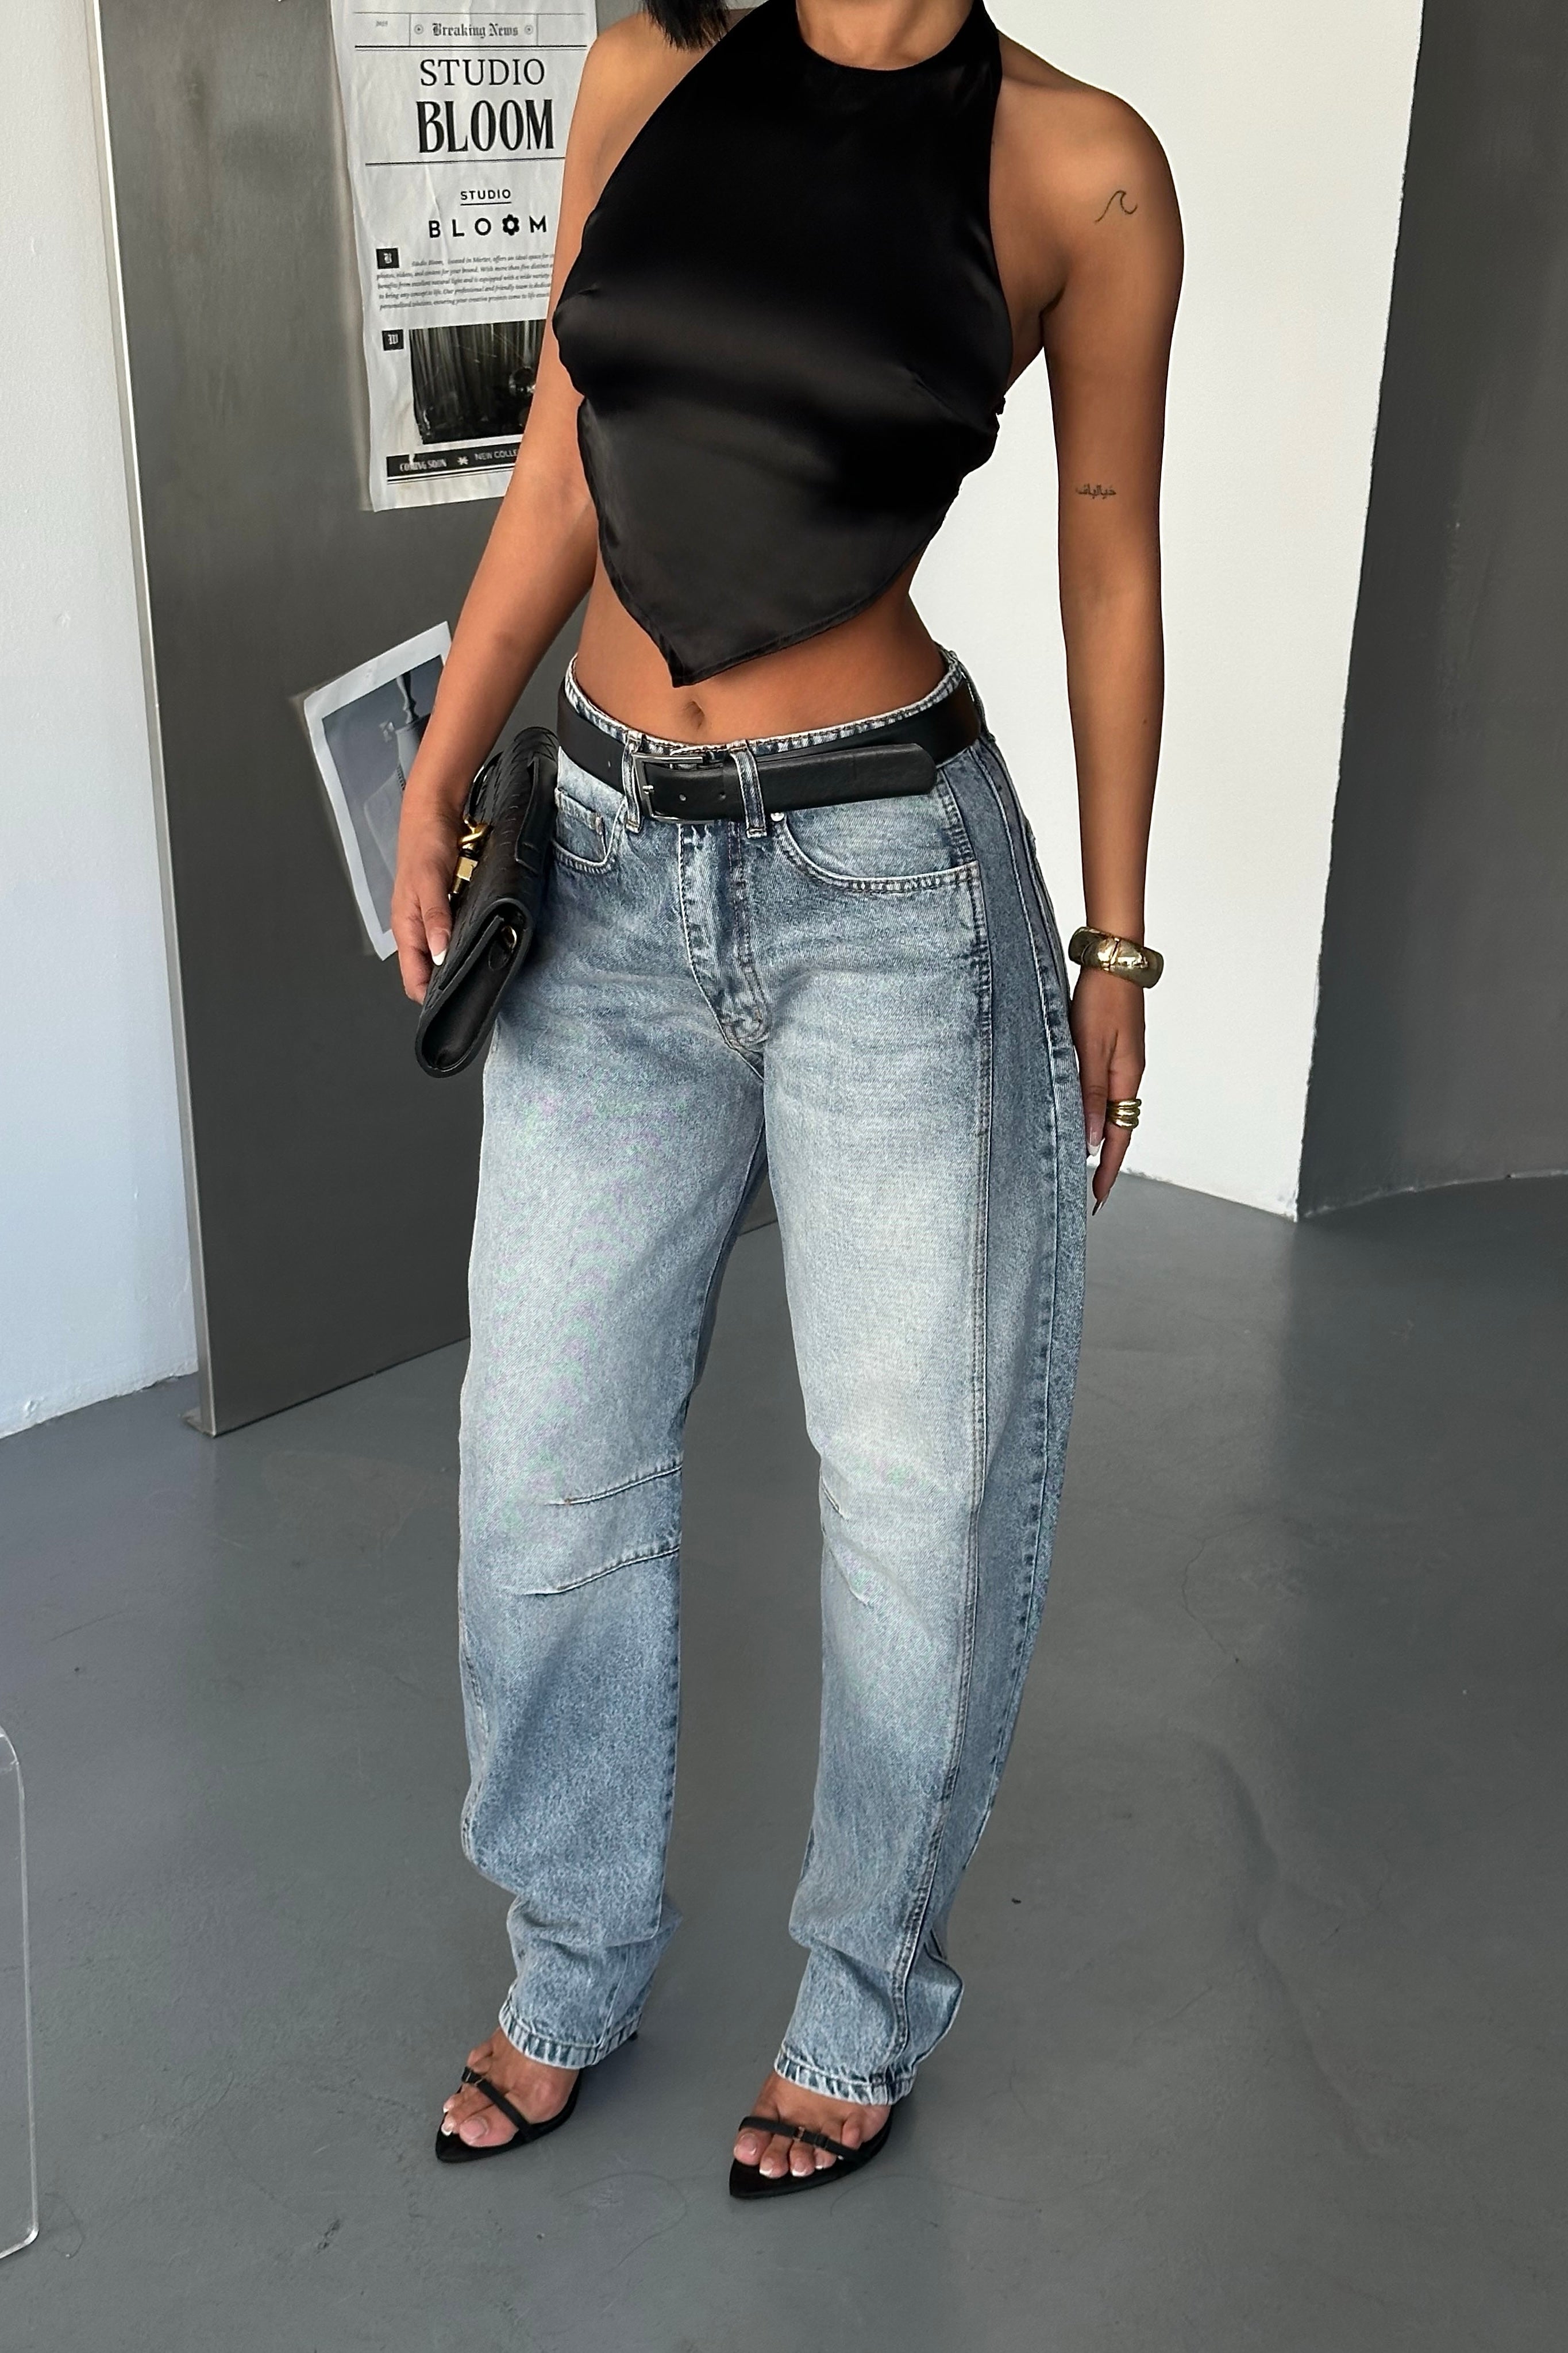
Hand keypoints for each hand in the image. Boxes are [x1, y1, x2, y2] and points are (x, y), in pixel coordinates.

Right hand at [391, 791, 462, 1003]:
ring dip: (456, 964)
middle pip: (427, 971)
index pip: (413, 978)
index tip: (455, 1007)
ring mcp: (428, 919)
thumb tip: (439, 954)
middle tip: (474, 992)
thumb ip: (435, 917)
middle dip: (446, 985)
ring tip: (479, 973)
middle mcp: (415, 927)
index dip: (430, 997)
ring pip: (439, 955)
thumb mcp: (431, 880)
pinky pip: (450, 936)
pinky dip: (462, 943)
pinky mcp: (442, 908)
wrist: (433, 812)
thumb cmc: (425, 841)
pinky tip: (478, 943)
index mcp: (405, 926)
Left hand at [1070, 966, 1145, 1210]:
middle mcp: (1128, 1074)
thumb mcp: (1090, 1048)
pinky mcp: (1114, 1049)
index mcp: (1126, 1078)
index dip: (1109, 1167)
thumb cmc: (1101, 999)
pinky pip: (1107, 1090)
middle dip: (1107, 1159)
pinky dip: (1097, 1110)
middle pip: (1120, 1127)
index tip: (1099, 1195)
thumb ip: (1089, 1093)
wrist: (1114, 961)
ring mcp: (1123, 1062)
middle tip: (1092, 1187)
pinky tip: (1085, 1115)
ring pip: (1112, 1109)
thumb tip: (1094, 1139)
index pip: (1120, 1135)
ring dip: (1102, 1135)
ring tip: (1084, 1160)